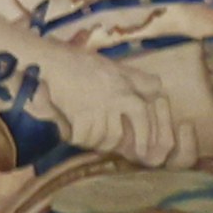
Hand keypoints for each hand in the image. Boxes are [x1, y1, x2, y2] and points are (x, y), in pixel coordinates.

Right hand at [27, 42, 177, 163]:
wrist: (54, 62)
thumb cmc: (83, 63)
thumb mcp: (115, 67)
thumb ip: (135, 79)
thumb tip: (158, 88)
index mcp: (126, 88)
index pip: (142, 114)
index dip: (144, 135)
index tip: (141, 150)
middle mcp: (115, 99)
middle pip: (119, 134)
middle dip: (112, 144)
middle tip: (106, 148)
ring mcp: (97, 108)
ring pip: (100, 137)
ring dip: (93, 141)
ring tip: (86, 138)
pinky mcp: (79, 114)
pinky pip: (83, 136)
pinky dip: (77, 139)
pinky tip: (72, 134)